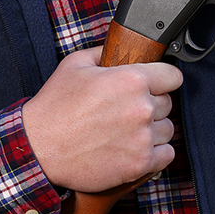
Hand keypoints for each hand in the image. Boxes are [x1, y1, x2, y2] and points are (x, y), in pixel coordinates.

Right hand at [21, 46, 182, 192]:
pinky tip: (135, 145)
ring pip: (167, 129)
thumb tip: (119, 49)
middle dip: (151, 102)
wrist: (42, 147)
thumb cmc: (56, 106)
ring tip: (128, 128)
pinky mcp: (140, 164)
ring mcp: (143, 138)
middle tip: (128, 107)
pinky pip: (166, 154)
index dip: (163, 77)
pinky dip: (155, 151)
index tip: (157, 82)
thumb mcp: (76, 63)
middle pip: (168, 102)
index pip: (172, 75)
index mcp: (131, 79)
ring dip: (153, 128)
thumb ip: (104, 52)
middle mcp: (142, 108)